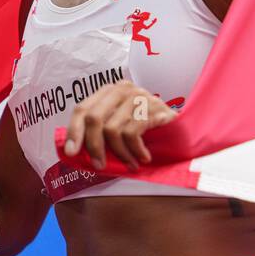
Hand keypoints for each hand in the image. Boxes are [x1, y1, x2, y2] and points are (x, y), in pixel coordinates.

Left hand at [56, 80, 177, 172]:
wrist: (183, 127)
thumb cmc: (147, 130)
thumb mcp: (120, 127)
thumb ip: (100, 132)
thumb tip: (73, 151)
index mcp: (109, 91)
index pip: (82, 109)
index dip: (74, 131)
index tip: (71, 153)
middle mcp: (122, 89)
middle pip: (94, 118)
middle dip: (93, 146)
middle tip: (99, 165)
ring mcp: (138, 96)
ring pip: (112, 129)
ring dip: (119, 153)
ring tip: (128, 165)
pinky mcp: (152, 107)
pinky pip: (132, 133)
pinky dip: (135, 151)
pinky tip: (143, 158)